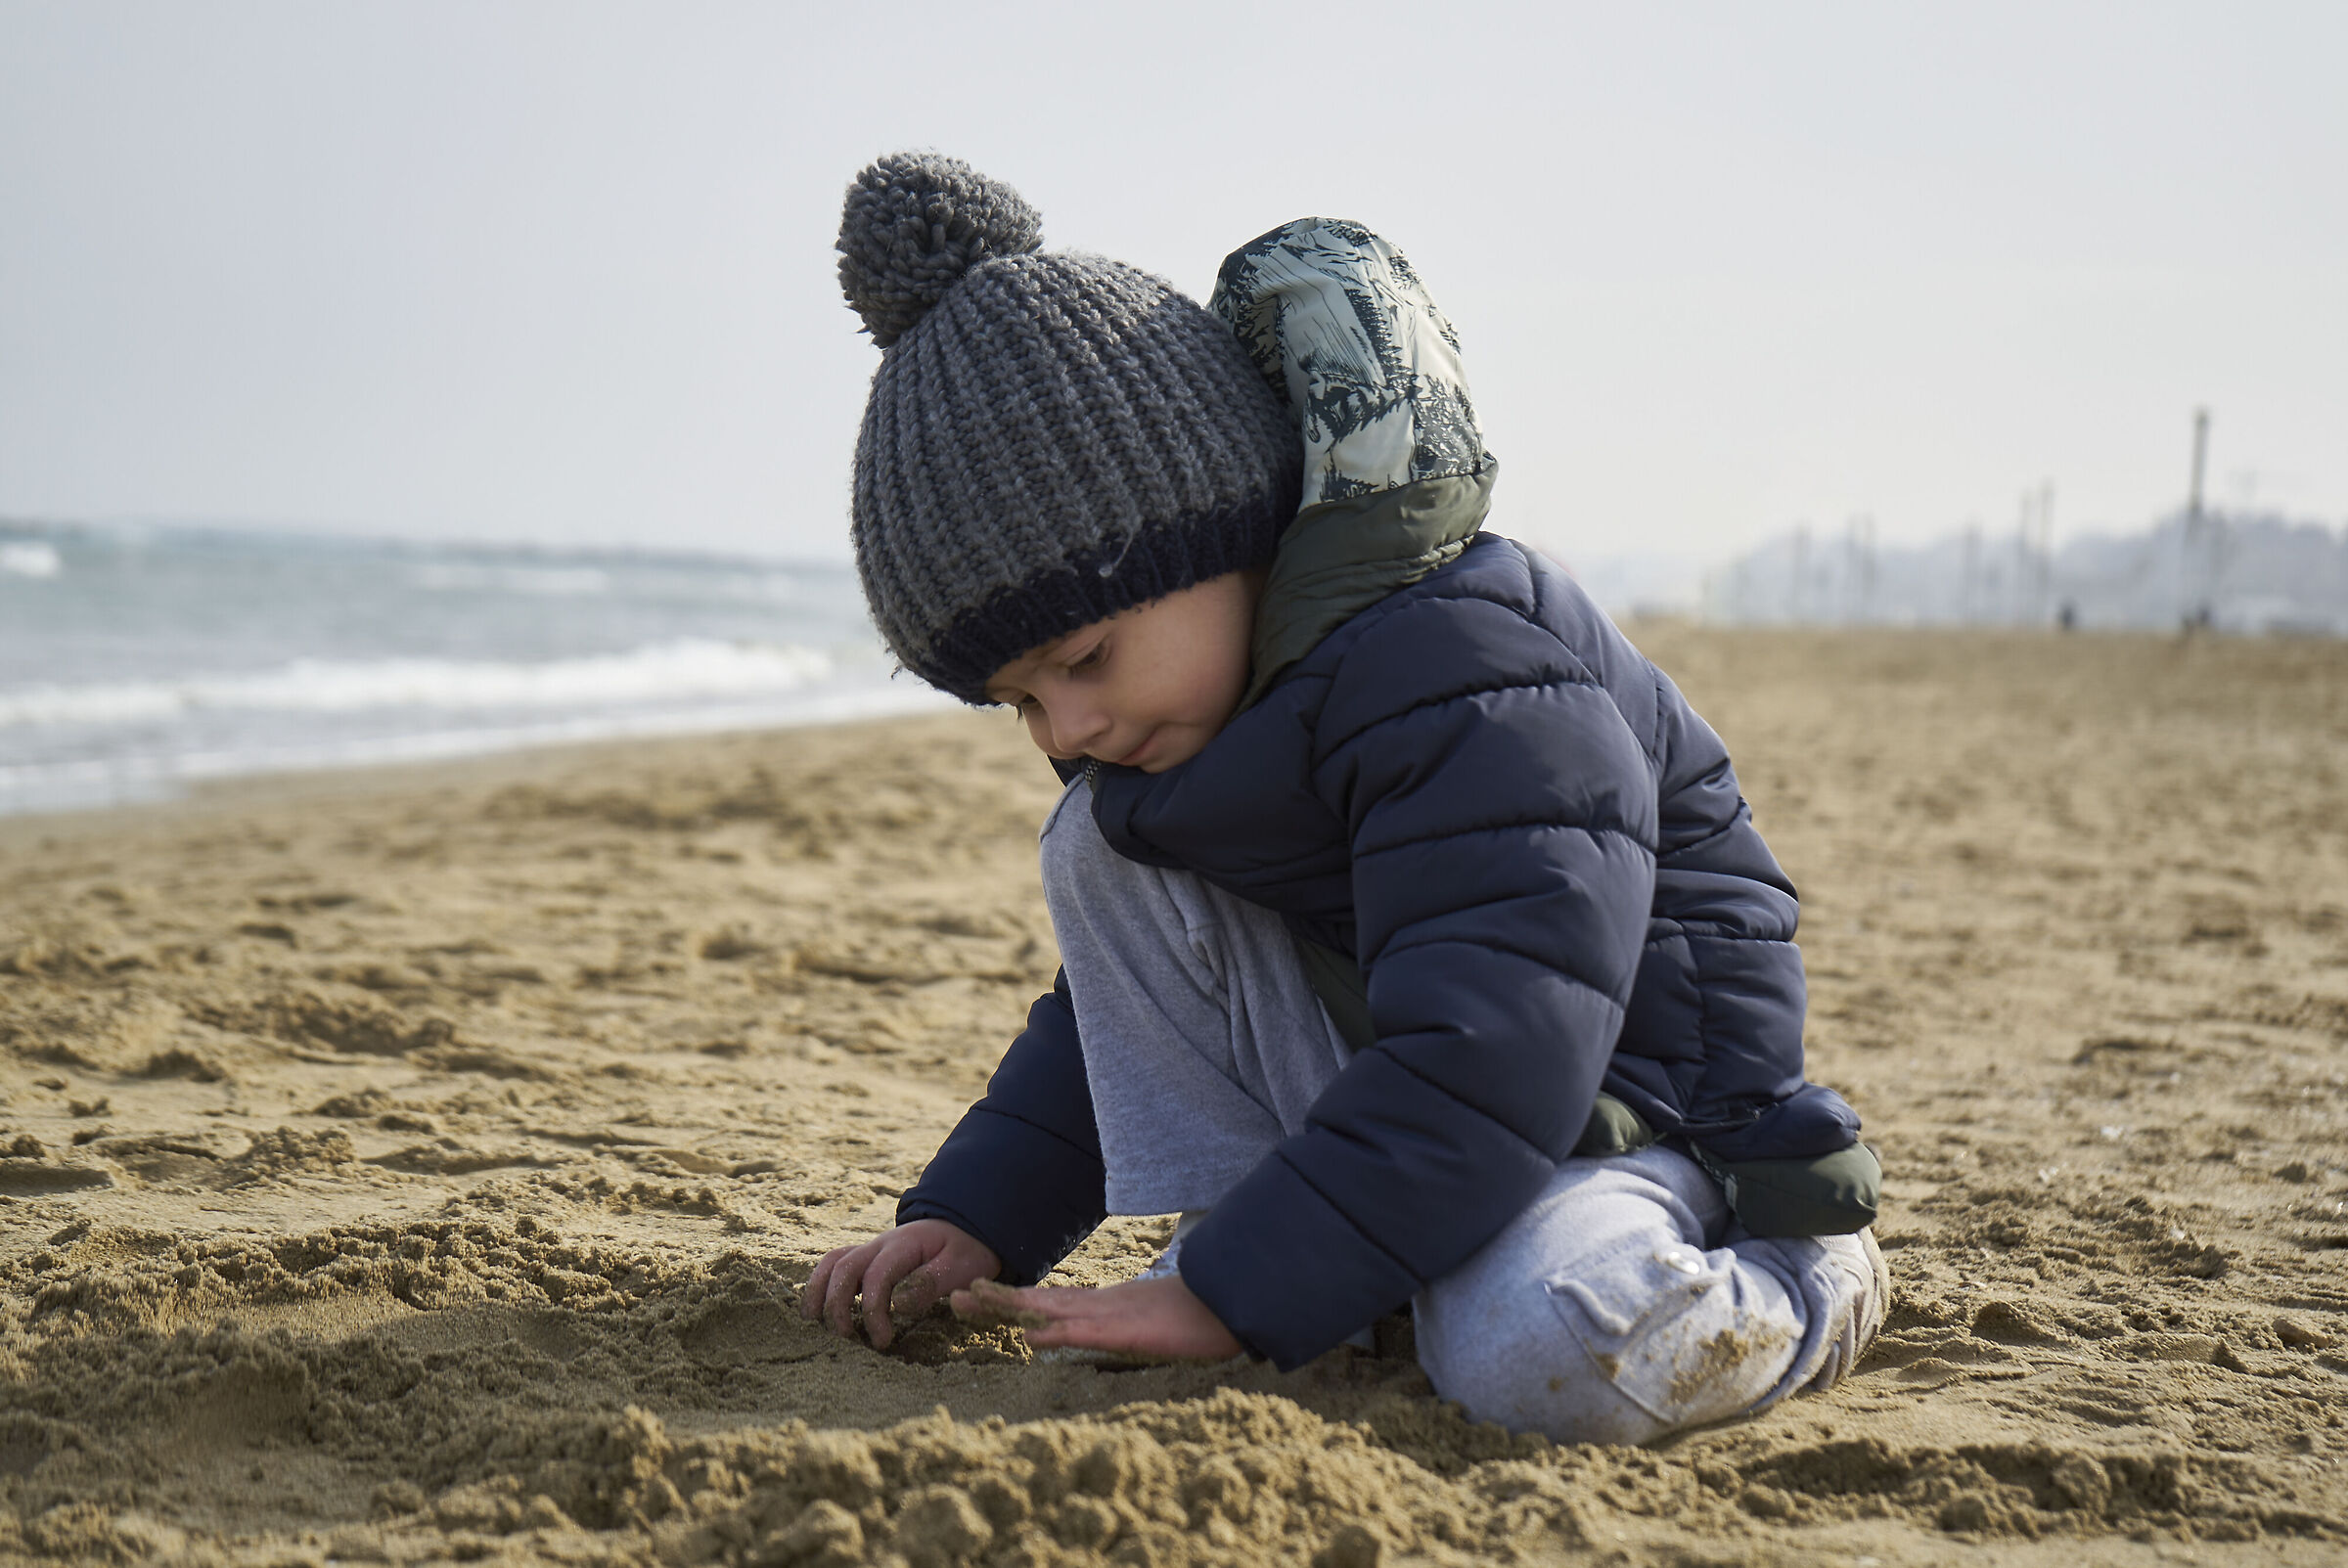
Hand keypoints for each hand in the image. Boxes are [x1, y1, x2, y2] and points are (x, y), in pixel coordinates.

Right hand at [801, 1219, 1000, 1349]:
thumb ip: (930, 1283)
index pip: (876, 1276)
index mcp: (905, 1245)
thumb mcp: (961, 1266)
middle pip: (844, 1266)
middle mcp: (881, 1244)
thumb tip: (899, 1306)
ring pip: (832, 1262)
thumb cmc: (965, 1251)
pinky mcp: (868, 1258)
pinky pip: (835, 1264)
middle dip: (837, 1304)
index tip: (883, 1341)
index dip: (872, 1311)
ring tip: (812, 1322)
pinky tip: (816, 1307)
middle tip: (847, 1338)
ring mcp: (871, 1248)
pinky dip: (820, 1283)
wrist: (966, 1227)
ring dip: (818, 1289)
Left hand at [950, 1274, 1243, 1361]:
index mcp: (1108, 1306)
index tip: (982, 1297)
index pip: (1052, 1302)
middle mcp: (1102, 1305)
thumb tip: (1107, 1333)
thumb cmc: (1202, 1317)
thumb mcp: (1157, 1325)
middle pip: (1040, 1299)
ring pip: (1052, 1308)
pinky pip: (1087, 1332)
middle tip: (956, 1294)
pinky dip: (1056, 1332)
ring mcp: (1113, 1314)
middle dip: (998, 1298)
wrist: (1235, 1299)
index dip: (1016, 1299)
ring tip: (972, 1300)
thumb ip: (1129, 1327)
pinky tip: (1031, 1335)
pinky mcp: (1128, 1329)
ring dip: (1012, 1305)